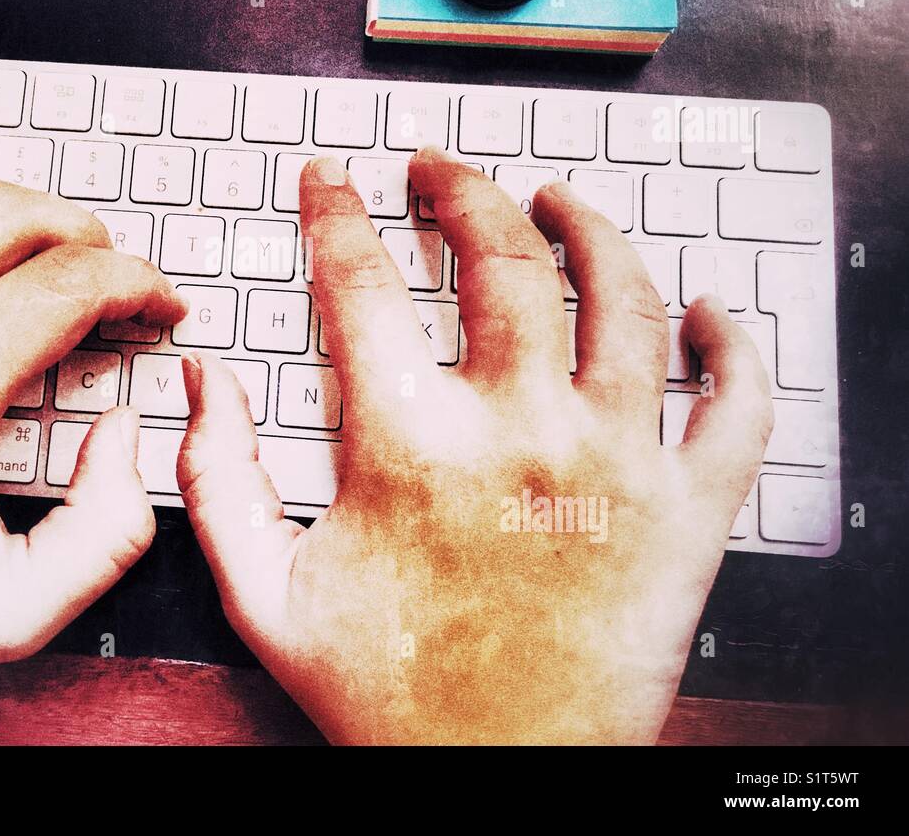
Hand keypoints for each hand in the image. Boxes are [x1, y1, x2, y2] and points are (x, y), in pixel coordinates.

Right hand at [176, 148, 771, 743]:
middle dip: (460, 189)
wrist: (500, 785)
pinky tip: (711, 314)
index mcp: (411, 446)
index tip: (330, 182)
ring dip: (590, 229)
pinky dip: (735, 346)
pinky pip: (738, 405)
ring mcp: (617, 464)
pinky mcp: (690, 514)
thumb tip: (205, 381)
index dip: (336, 213)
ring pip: (625, 298)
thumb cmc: (387, 699)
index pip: (362, 282)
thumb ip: (217, 480)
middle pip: (500, 259)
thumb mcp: (264, 596)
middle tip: (437, 168)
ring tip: (559, 201)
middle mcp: (521, 432)